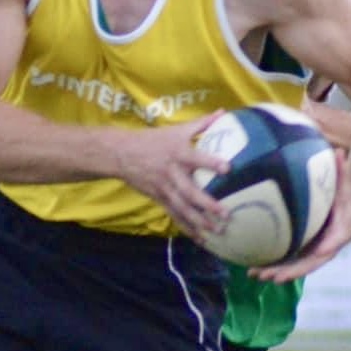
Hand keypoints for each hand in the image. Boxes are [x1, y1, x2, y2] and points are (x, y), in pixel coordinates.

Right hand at [117, 112, 229, 240]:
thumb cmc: (153, 140)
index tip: (228, 168)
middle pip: (189, 191)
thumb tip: (223, 112)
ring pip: (182, 208)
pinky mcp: (159, 199)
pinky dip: (187, 227)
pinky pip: (174, 215)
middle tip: (225, 213)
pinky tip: (200, 238)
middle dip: (207, 204)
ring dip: (199, 221)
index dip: (211, 162)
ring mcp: (164, 189)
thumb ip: (201, 123)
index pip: (196, 158)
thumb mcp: (176, 129)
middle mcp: (171, 173)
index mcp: (178, 153)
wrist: (122, 154)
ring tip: (216, 231)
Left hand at [250, 151, 350, 281]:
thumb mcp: (346, 181)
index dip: (307, 262)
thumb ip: (342, 171)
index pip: (324, 251)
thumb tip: (339, 153)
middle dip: (284, 273)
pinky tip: (252, 263)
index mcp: (336, 236)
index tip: (292, 269)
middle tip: (267, 277)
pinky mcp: (302, 246)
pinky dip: (271, 261)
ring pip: (291, 265)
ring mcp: (312, 249)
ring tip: (252, 274)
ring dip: (272, 271)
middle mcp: (323, 248)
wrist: (350, 204)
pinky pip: (286, 256)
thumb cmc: (347, 192)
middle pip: (303, 265)